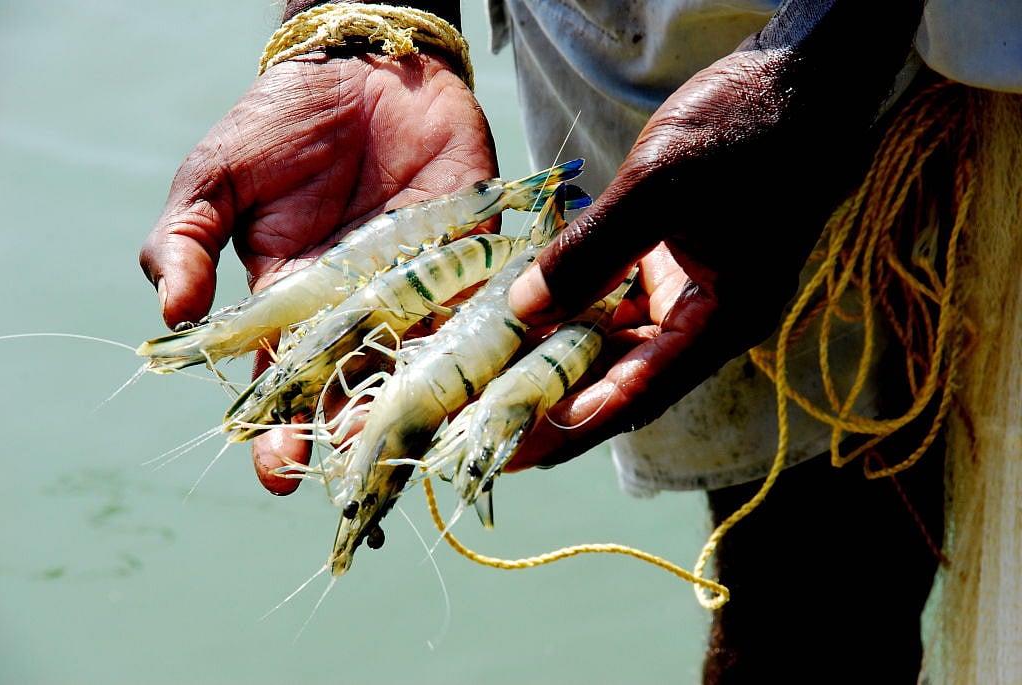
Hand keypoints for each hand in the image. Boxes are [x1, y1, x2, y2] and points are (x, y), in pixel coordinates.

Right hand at [140, 51, 495, 492]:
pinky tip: (495, 392)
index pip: (285, 389)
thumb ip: (187, 240)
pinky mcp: (474, 261)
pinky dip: (493, 352)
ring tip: (427, 452)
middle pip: (361, 395)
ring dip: (429, 413)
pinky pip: (486, 317)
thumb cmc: (282, 124)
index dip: (279, 434)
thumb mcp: (216, 178)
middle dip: (359, 442)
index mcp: (293, 310)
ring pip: (428, 371)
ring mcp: (420, 293)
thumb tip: (170, 315)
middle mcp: (361, 317)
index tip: (278, 471)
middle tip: (362, 482)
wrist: (364, 68)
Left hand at [505, 35, 912, 468]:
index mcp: (721, 322)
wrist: (803, 80)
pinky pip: (621, 301)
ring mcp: (696, 293)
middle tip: (488, 421)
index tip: (514, 452)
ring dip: (562, 355)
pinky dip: (577, 308)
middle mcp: (709, 321)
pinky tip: (530, 311)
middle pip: (623, 379)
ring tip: (496, 376)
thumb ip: (590, 252)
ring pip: (619, 343)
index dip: (571, 428)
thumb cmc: (744, 129)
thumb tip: (523, 312)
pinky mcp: (681, 263)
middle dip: (557, 401)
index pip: (635, 396)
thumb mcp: (658, 188)